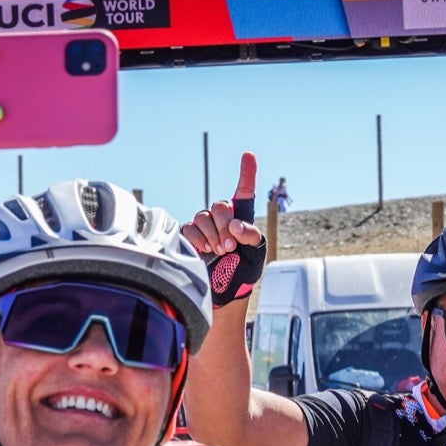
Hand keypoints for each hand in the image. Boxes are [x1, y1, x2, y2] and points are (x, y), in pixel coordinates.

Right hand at [182, 151, 267, 306]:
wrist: (226, 290)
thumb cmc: (244, 269)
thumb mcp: (256, 252)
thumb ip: (251, 235)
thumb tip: (235, 225)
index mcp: (241, 216)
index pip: (244, 191)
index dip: (246, 173)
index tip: (249, 156)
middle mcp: (221, 217)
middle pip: (219, 206)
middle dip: (225, 226)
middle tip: (230, 246)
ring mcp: (204, 226)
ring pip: (203, 217)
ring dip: (212, 236)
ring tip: (219, 252)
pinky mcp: (190, 236)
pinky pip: (190, 229)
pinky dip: (198, 240)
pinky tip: (205, 251)